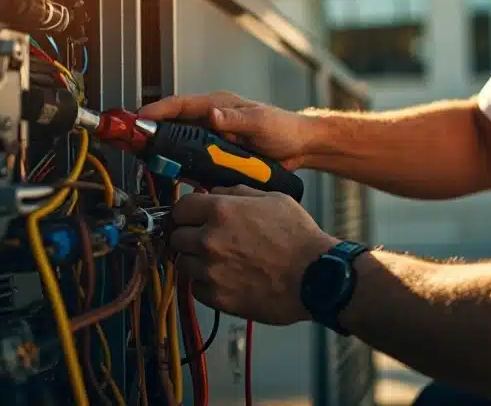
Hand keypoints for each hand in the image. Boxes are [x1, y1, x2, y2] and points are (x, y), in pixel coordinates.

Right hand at [138, 91, 316, 168]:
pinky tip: (174, 175)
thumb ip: (236, 120)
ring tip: (146, 161)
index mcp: (218, 105)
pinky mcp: (218, 155)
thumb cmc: (284, 128)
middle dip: (152, 132)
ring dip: (164, 151)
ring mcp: (213, 138)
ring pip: (180, 143)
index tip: (140, 120)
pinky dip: (182, 166)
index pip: (181, 105)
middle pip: (174, 124)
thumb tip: (211, 115)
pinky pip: (193, 159)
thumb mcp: (260, 123)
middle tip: (133, 144)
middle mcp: (212, 119)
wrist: (300, 147)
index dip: (158, 111)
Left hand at [169, 185, 338, 324]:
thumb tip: (214, 193)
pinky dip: (205, 284)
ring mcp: (210, 270)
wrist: (314, 277)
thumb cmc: (299, 238)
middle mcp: (209, 240)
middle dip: (188, 236)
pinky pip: (195, 288)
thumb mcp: (273, 199)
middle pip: (176, 236)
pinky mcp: (217, 297)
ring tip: (218, 261)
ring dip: (195, 261)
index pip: (180, 207)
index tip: (191, 217)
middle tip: (205, 239)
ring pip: (182, 263)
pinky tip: (225, 279)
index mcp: (221, 211)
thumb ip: (237, 193)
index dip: (186, 212)